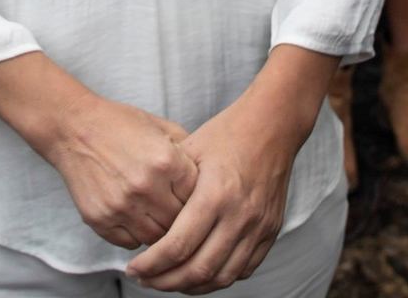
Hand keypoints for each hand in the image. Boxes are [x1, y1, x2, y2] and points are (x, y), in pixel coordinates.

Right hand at [43, 95, 199, 249]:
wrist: (72, 128)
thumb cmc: (120, 124)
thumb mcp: (162, 127)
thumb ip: (190, 152)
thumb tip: (211, 180)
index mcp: (167, 161)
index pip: (198, 199)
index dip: (199, 201)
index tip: (197, 200)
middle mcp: (146, 186)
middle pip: (180, 224)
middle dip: (182, 221)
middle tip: (179, 214)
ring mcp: (121, 206)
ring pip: (156, 239)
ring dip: (160, 232)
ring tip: (157, 216)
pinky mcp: (100, 219)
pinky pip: (129, 243)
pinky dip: (135, 235)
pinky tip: (135, 218)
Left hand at [125, 82, 310, 291]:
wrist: (273, 126)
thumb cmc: (227, 133)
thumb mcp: (189, 151)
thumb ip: (169, 186)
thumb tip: (143, 217)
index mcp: (214, 194)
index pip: (178, 246)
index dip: (151, 264)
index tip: (134, 268)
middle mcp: (239, 216)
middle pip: (198, 270)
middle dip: (166, 282)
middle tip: (146, 280)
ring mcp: (258, 227)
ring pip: (222, 277)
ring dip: (192, 287)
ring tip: (169, 281)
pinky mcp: (271, 231)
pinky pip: (244, 269)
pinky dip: (220, 278)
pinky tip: (200, 273)